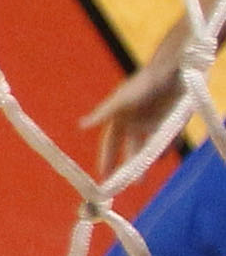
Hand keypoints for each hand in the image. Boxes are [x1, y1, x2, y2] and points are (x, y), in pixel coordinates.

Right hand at [85, 53, 201, 176]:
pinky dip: (166, 151)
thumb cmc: (144, 85)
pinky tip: (164, 159)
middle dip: (126, 167)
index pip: (110, 144)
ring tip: (142, 180)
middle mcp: (135, 123)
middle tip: (124, 184)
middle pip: (128, 150)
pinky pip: (168, 142)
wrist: (173, 71)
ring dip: (145, 163)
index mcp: (120, 118)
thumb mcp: (122, 101)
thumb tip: (81, 125)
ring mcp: (154, 124)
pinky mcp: (172, 124)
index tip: (103, 176)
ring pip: (147, 149)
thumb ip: (104, 114)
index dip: (106, 159)